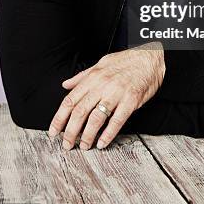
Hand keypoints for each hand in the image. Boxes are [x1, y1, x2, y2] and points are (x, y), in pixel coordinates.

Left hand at [48, 43, 164, 149]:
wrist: (150, 57)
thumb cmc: (126, 61)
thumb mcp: (101, 63)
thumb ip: (83, 76)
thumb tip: (66, 85)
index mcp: (93, 77)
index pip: (70, 100)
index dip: (59, 118)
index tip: (53, 132)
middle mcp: (102, 85)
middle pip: (80, 112)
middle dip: (70, 131)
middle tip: (66, 144)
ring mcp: (117, 93)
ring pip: (96, 118)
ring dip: (87, 135)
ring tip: (84, 146)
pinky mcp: (131, 101)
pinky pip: (117, 121)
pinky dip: (108, 134)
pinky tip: (102, 143)